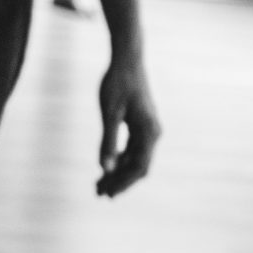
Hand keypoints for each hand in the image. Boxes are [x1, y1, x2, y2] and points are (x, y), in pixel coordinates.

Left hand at [95, 49, 159, 195]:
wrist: (127, 59)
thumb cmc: (117, 83)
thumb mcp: (109, 112)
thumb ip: (107, 141)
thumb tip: (104, 168)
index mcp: (148, 132)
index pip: (139, 167)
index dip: (123, 183)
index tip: (107, 194)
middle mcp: (153, 133)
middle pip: (138, 166)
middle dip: (119, 181)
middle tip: (99, 194)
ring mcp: (149, 129)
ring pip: (135, 158)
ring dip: (119, 171)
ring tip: (100, 184)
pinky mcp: (142, 124)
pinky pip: (133, 148)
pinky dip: (120, 158)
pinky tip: (107, 165)